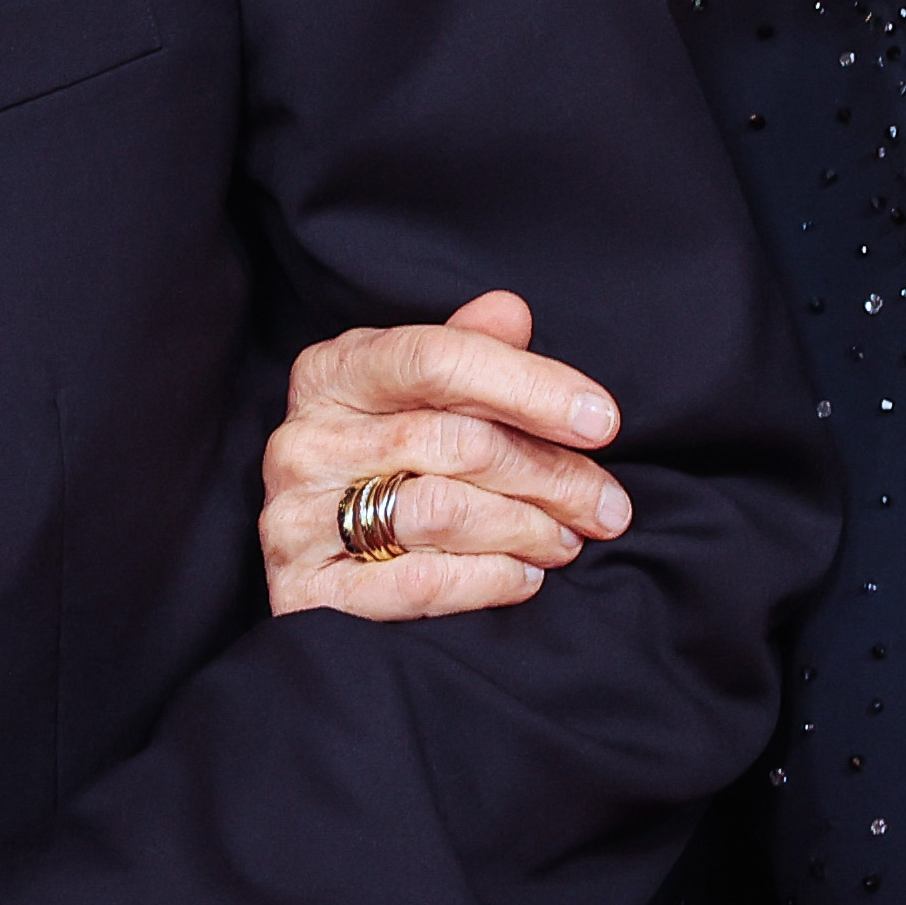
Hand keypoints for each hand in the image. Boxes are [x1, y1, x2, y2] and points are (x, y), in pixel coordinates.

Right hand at [258, 288, 631, 619]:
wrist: (308, 573)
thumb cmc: (381, 463)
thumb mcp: (412, 395)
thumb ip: (465, 350)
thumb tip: (511, 312)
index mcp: (332, 373)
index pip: (438, 358)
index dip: (530, 386)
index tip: (602, 421)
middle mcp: (305, 440)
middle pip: (457, 442)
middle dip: (552, 474)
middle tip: (607, 505)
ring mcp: (298, 517)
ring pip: (445, 510)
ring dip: (528, 528)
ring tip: (568, 540)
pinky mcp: (309, 592)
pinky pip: (422, 581)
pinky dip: (491, 579)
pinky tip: (526, 576)